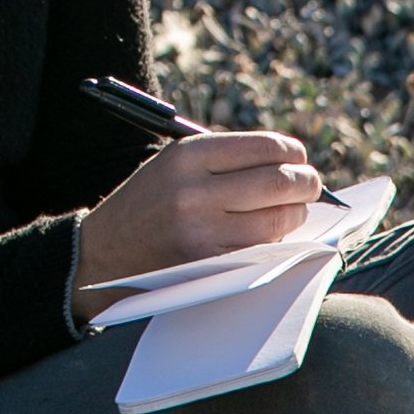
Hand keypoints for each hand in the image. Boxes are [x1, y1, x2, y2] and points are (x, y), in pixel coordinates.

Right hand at [72, 131, 320, 323]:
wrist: (103, 254)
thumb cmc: (149, 204)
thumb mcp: (174, 164)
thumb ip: (225, 159)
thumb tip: (288, 162)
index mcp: (188, 156)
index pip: (265, 147)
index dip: (293, 152)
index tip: (299, 158)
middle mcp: (195, 191)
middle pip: (279, 183)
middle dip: (305, 183)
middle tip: (309, 185)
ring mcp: (202, 232)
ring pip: (278, 220)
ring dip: (294, 214)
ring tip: (290, 210)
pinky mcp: (208, 266)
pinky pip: (262, 250)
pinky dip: (276, 241)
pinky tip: (271, 234)